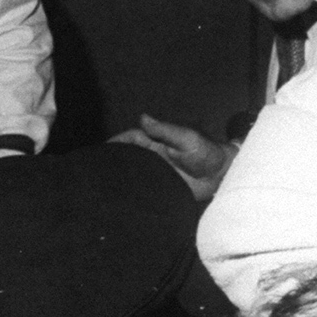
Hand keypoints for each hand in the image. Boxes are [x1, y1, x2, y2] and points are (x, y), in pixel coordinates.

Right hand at [109, 114, 234, 199]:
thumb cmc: (207, 152)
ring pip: (132, 173)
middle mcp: (153, 156)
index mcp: (156, 142)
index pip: (131, 139)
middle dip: (112, 161)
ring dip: (120, 178)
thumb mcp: (186, 139)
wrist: (222, 176)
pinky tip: (120, 199)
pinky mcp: (160, 188)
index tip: (99, 151)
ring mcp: (156, 172)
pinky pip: (142, 189)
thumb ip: (165, 130)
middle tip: (94, 171)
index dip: (116, 143)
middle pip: (127, 157)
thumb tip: (142, 116)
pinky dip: (132, 192)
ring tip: (102, 187)